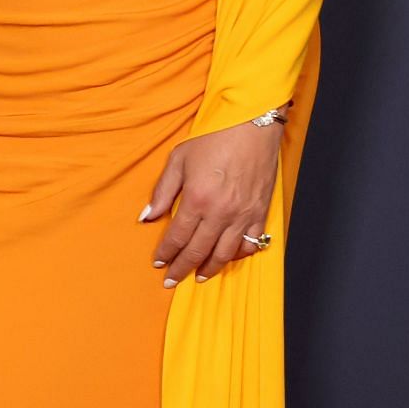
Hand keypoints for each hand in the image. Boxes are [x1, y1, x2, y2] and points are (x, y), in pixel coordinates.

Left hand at [143, 118, 281, 286]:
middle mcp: (221, 213)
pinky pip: (252, 243)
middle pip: (199, 251)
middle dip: (183, 268)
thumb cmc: (213, 139)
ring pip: (225, 253)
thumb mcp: (178, 159)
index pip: (177, 237)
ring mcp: (243, 216)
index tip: (158, 263)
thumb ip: (162, 191)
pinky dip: (239, 255)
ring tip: (199, 276)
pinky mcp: (261, 213)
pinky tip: (229, 258)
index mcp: (197, 200)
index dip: (166, 253)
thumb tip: (147, 216)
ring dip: (210, 268)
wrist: (251, 127)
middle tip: (171, 280)